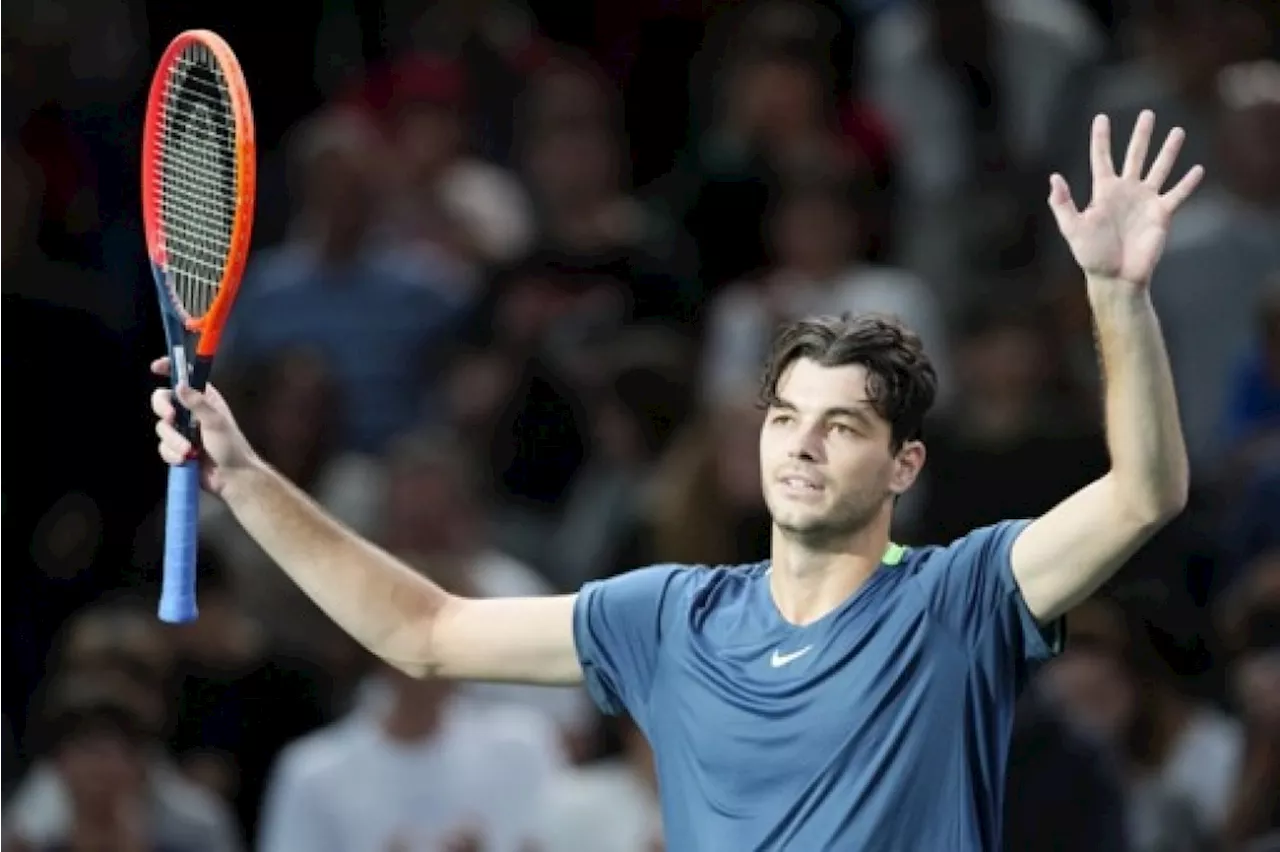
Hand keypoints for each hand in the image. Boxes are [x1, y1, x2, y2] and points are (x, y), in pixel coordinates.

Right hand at [150, 357, 258, 494]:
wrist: (232, 478)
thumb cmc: (230, 446)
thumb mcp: (216, 422)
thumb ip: (198, 403)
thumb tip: (179, 384)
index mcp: (204, 399)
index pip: (185, 377)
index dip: (170, 368)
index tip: (156, 367)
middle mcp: (190, 412)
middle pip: (163, 400)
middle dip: (163, 409)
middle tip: (171, 418)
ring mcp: (182, 431)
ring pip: (162, 427)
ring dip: (174, 441)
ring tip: (189, 451)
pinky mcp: (177, 448)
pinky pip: (163, 447)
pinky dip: (172, 454)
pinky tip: (185, 460)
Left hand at [1048, 110, 1204, 287]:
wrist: (1116, 277)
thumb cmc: (1091, 255)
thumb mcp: (1072, 228)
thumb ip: (1064, 204)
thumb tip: (1054, 178)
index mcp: (1103, 192)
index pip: (1101, 158)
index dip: (1101, 138)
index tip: (1101, 117)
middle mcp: (1126, 191)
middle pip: (1135, 156)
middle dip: (1141, 135)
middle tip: (1148, 113)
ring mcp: (1145, 201)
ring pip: (1159, 168)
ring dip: (1168, 151)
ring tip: (1177, 131)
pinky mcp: (1162, 214)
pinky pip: (1178, 194)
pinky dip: (1188, 183)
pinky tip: (1198, 169)